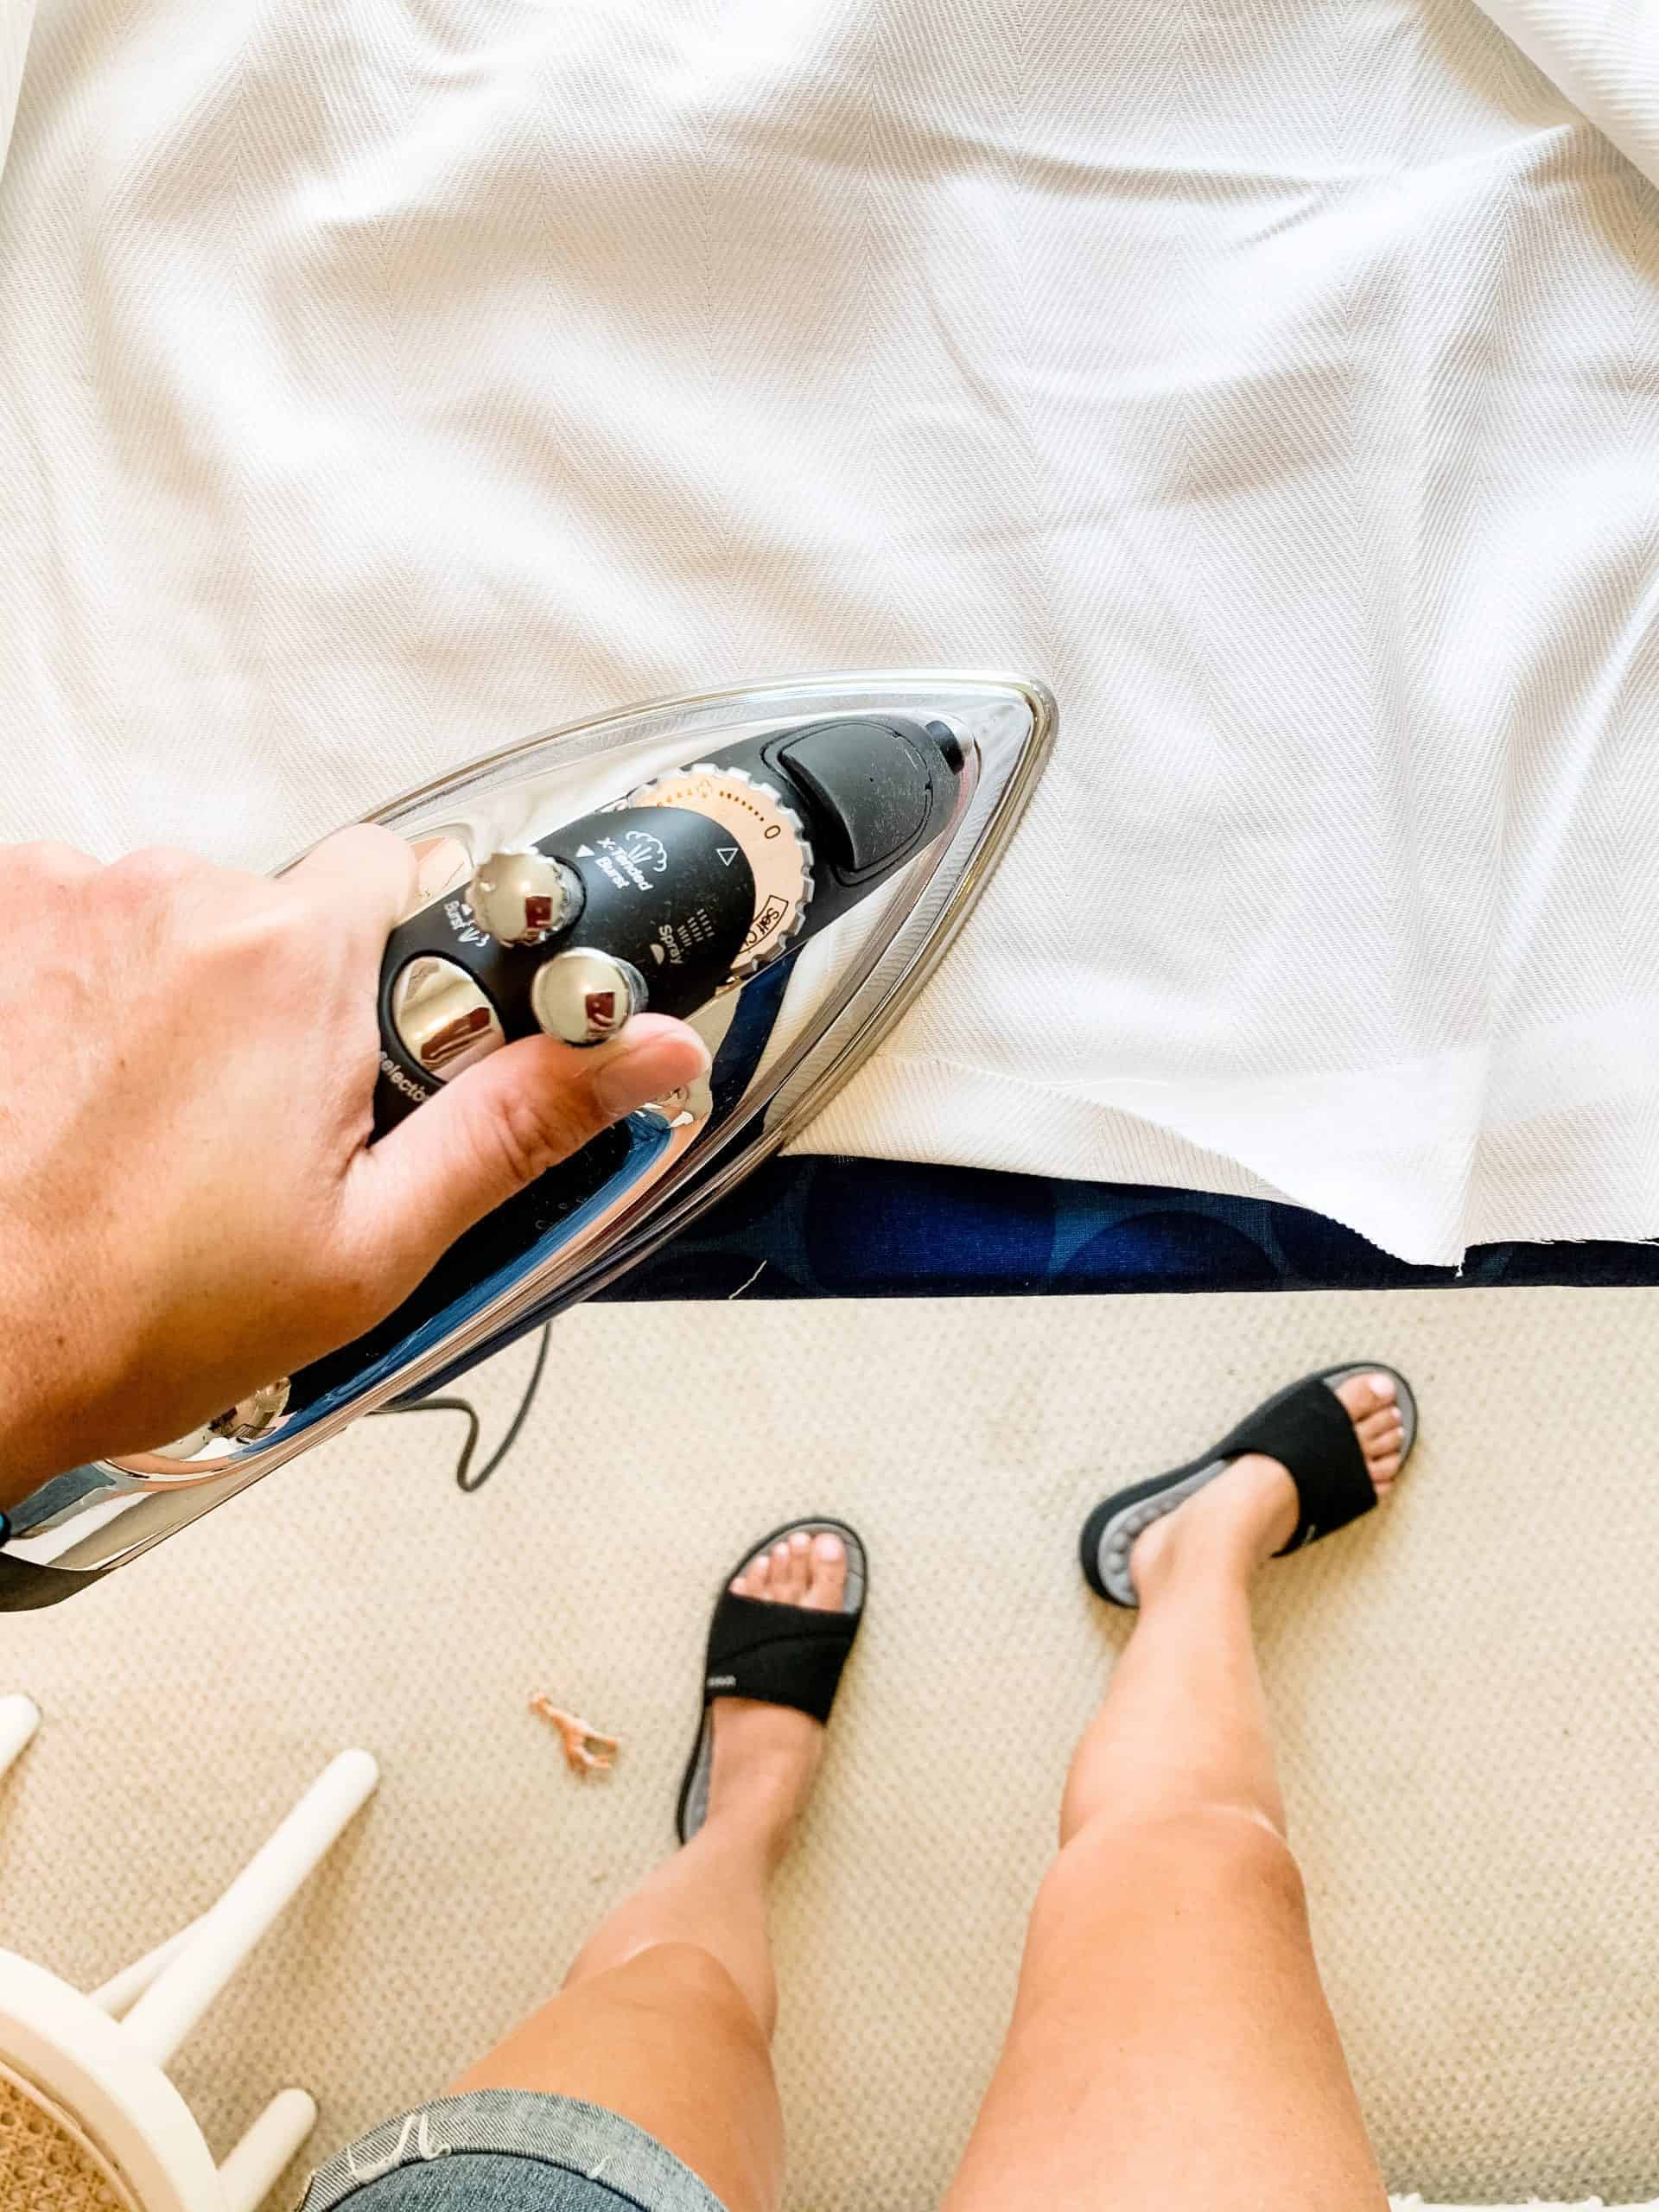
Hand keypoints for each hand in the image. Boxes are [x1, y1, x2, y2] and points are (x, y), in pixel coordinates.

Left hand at [0, 830, 708, 1498]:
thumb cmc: (131, 1313)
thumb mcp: (372, 1241)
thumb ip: (520, 1124)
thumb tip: (649, 1054)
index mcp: (291, 964)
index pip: (402, 868)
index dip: (409, 959)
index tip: (390, 1035)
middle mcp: (175, 902)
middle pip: (288, 907)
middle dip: (299, 996)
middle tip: (271, 1125)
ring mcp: (67, 904)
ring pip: (183, 921)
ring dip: (190, 997)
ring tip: (165, 1127)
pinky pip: (83, 925)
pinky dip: (96, 992)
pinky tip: (91, 1097)